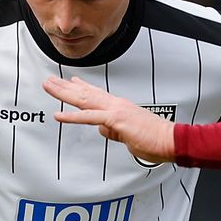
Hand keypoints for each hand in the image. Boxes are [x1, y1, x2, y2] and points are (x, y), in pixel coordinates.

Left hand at [45, 76, 177, 163]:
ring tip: (48, 87)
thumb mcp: (130, 136)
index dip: (82, 87)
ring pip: (84, 100)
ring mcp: (116, 110)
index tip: (70, 81)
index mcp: (120, 107)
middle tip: (50, 80)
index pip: (97, 94)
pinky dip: (72, 116)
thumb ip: (115, 133)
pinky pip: (89, 118)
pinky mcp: (116, 120)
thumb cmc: (155, 140)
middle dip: (66, 87)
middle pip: (86, 93)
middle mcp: (116, 104)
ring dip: (64, 93)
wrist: (171, 140)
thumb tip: (103, 131)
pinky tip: (59, 115)